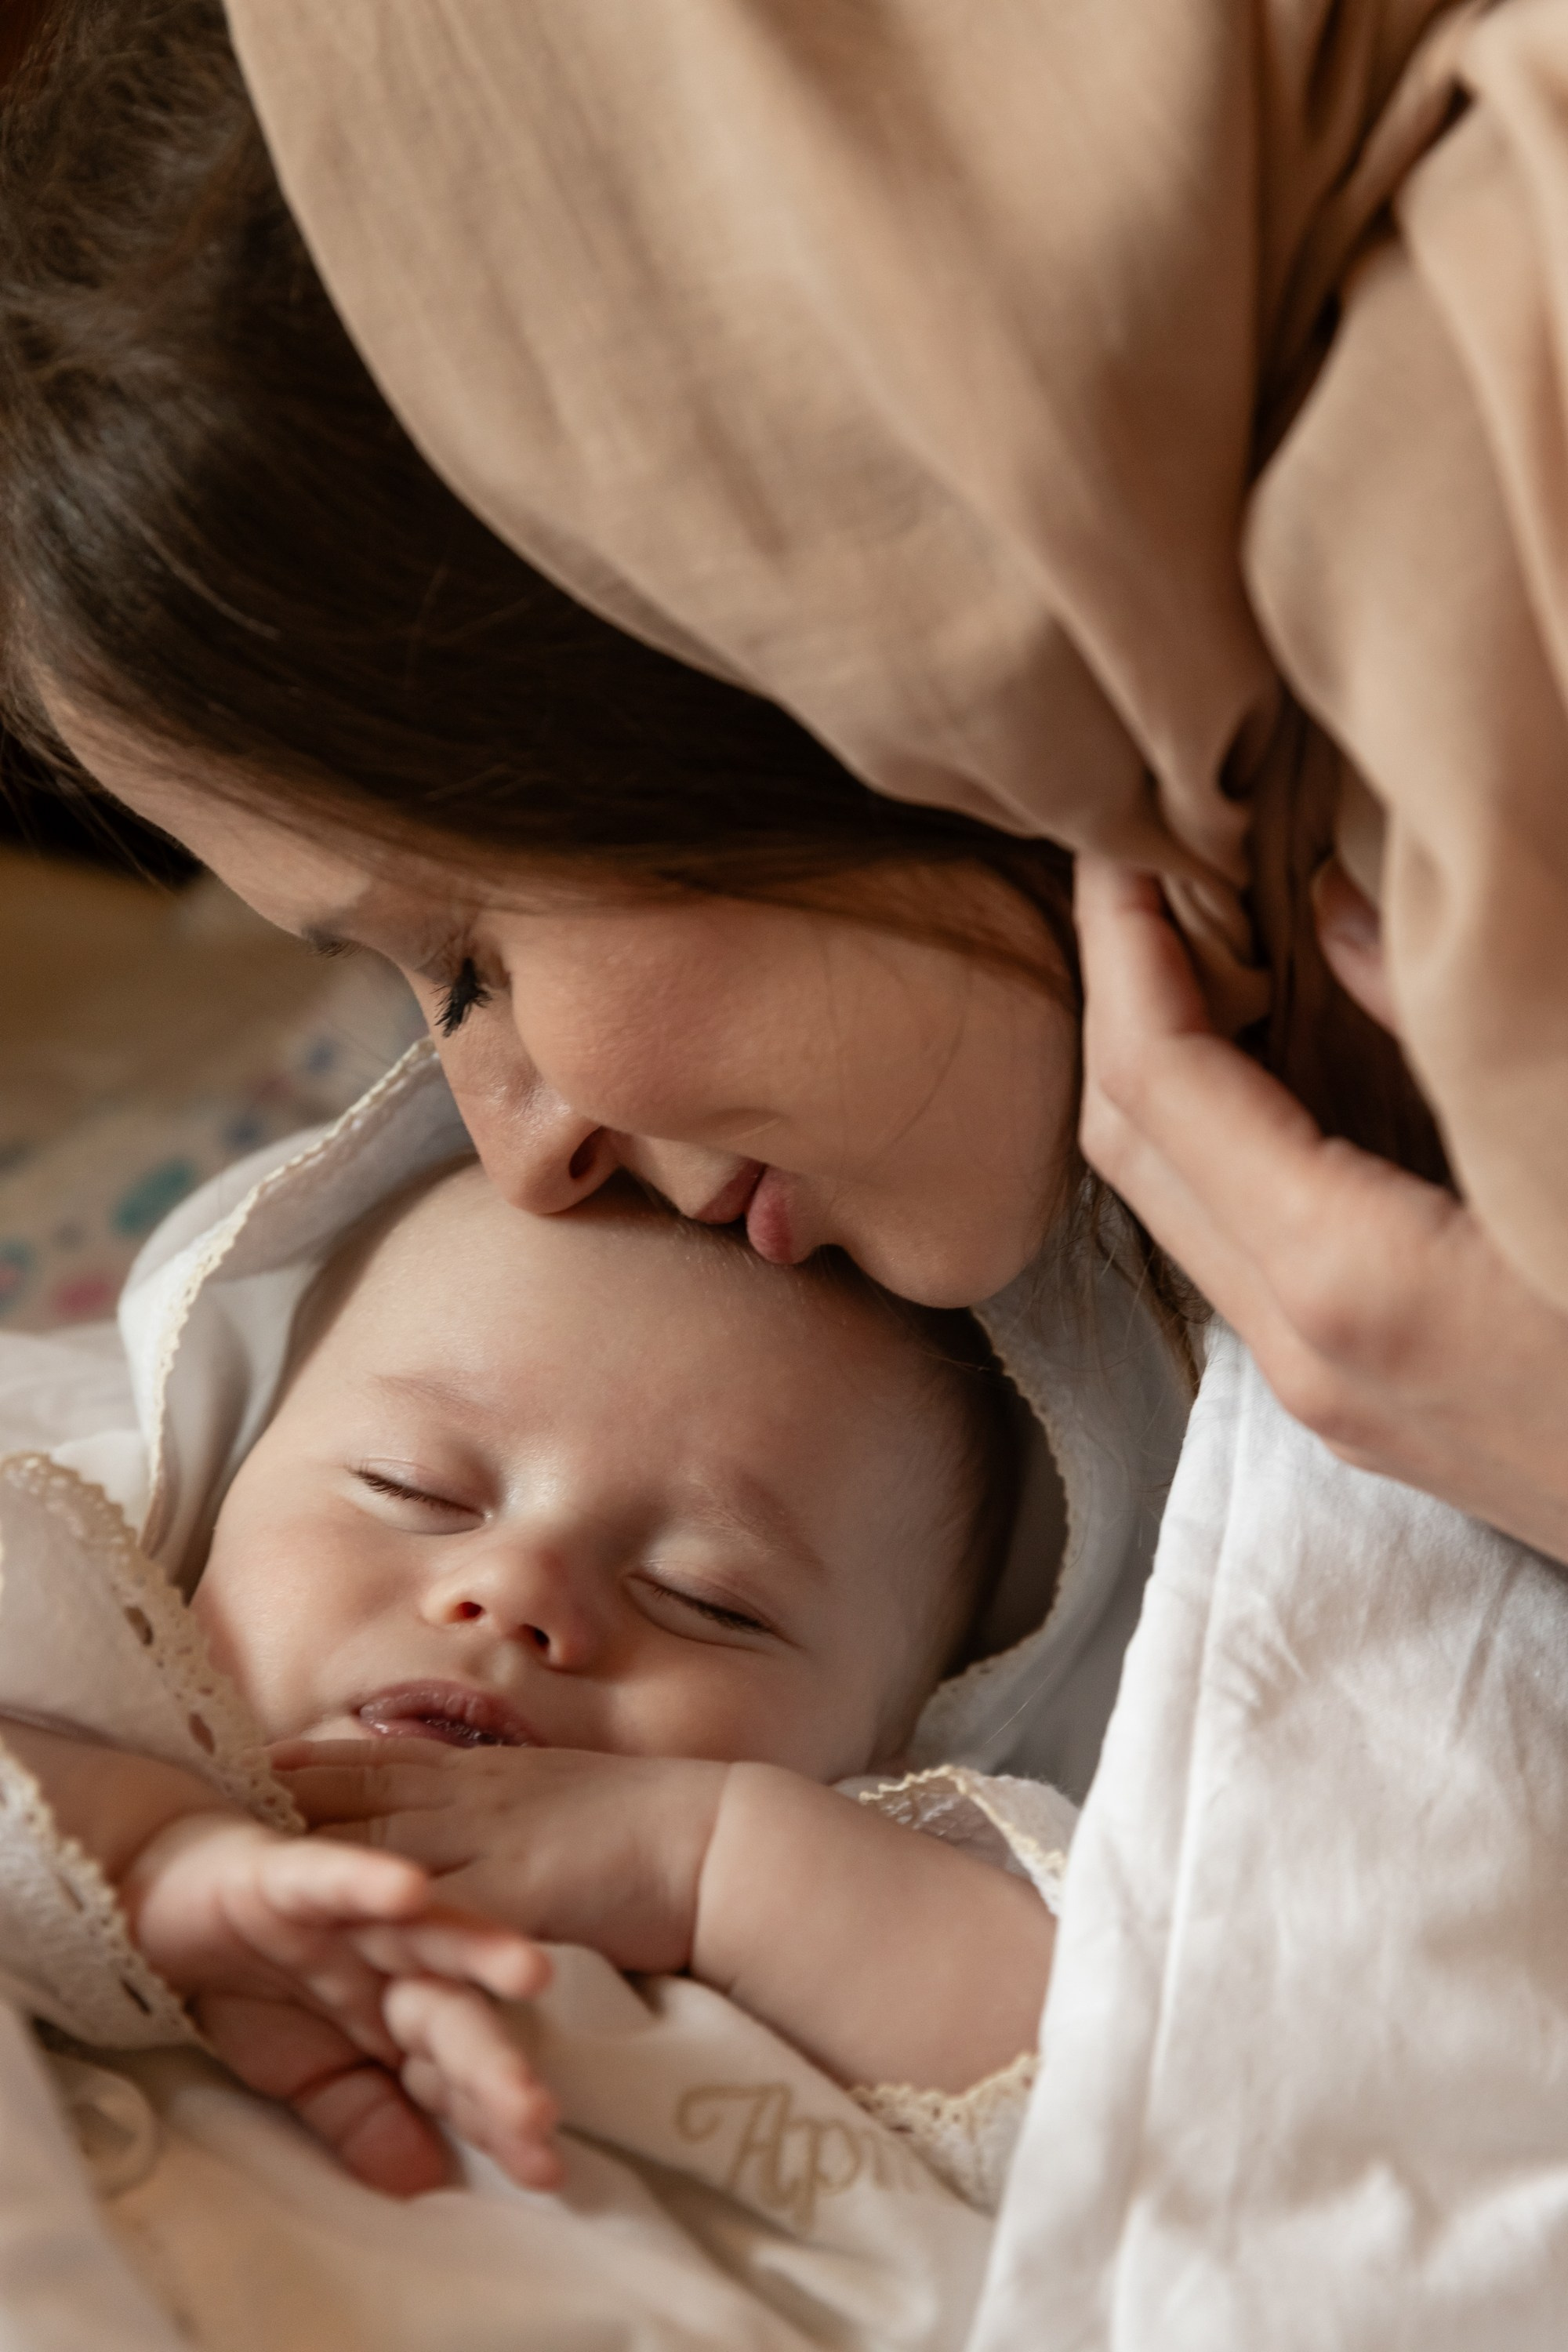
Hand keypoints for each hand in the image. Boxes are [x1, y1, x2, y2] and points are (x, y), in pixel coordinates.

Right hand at [123, 1811, 559, 2195]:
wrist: (171, 1906)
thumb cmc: (257, 1989)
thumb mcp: (303, 2077)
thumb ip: (362, 2121)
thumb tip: (425, 2184)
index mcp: (405, 2017)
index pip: (459, 2076)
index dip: (495, 2122)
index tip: (542, 2171)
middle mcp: (397, 1964)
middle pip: (457, 2015)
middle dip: (495, 2064)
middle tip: (537, 2114)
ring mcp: (356, 1917)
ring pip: (426, 1935)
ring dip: (476, 1950)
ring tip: (531, 1972)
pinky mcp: (297, 1875)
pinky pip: (336, 1878)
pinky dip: (370, 1882)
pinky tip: (410, 1891)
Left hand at [283, 1745, 1054, 2093]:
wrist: (725, 1844)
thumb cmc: (660, 1828)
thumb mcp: (571, 1796)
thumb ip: (518, 1807)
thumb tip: (490, 1817)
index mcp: (494, 1775)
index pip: (386, 1762)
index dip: (315, 1763)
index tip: (253, 1760)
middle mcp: (480, 1799)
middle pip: (361, 1797)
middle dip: (287, 1803)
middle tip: (213, 1811)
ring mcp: (494, 1846)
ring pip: (381, 1851)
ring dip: (312, 1862)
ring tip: (241, 1875)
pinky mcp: (514, 1900)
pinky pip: (433, 1915)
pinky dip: (379, 1920)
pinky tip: (327, 1939)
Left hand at [1075, 855, 1567, 1562]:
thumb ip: (1453, 1018)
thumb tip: (1334, 906)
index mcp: (1351, 1279)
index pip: (1156, 1077)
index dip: (1124, 936)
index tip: (1125, 829)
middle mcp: (1305, 1349)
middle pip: (1130, 1142)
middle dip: (1117, 984)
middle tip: (1146, 855)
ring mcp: (1329, 1392)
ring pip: (1176, 1200)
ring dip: (1163, 1060)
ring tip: (1204, 928)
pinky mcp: (1368, 1402)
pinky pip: (1240, 1243)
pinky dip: (1223, 1133)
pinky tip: (1278, 1049)